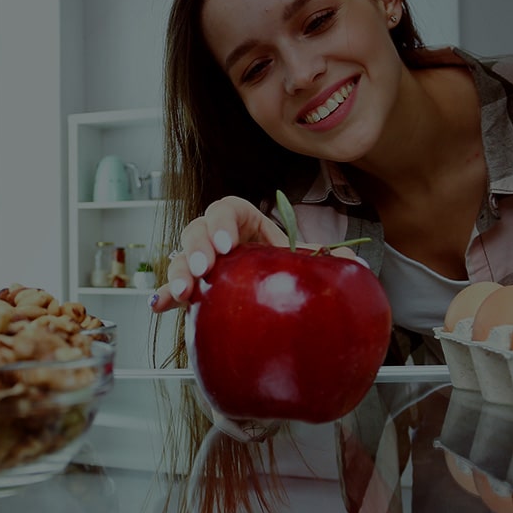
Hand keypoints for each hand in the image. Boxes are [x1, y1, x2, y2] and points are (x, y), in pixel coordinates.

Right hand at [149, 195, 361, 312]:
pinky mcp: (195, 288)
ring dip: (178, 272)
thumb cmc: (285, 268)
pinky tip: (160, 304)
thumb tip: (353, 264)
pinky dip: (165, 295)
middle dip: (197, 248)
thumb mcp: (305, 260)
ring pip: (180, 256)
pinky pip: (174, 288)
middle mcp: (219, 239)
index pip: (228, 208)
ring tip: (183, 291)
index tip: (228, 244)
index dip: (223, 221)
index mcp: (246, 222)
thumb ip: (327, 258)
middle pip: (198, 229)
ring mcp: (204, 263)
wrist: (278, 294)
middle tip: (204, 269)